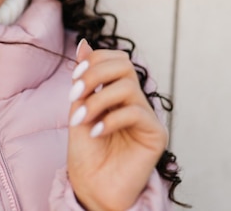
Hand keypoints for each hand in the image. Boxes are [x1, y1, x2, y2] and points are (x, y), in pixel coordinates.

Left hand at [66, 40, 167, 210]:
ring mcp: (147, 116)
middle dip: (95, 73)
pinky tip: (96, 132)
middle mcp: (135, 100)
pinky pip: (136, 112)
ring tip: (81, 119)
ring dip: (98, 100)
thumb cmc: (86, 152)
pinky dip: (111, 119)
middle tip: (76, 93)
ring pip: (127, 86)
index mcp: (116, 92)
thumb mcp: (78, 109)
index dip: (94, 61)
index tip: (75, 80)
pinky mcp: (155, 134)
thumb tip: (84, 43)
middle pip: (125, 63)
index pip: (114, 58)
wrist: (92, 188)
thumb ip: (83, 80)